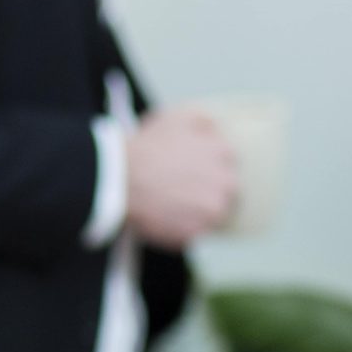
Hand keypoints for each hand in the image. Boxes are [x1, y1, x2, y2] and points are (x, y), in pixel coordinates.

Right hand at [124, 107, 238, 248]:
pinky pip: (194, 234)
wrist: (121, 178)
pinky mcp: (195, 233)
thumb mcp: (178, 117)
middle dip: (210, 192)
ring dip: (199, 214)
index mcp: (224, 154)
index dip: (211, 168)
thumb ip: (205, 121)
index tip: (194, 172)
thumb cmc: (147, 147)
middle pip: (228, 193)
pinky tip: (164, 220)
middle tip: (185, 193)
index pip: (230, 164)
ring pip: (214, 216)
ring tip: (174, 209)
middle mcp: (226, 183)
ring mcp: (212, 211)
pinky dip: (182, 230)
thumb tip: (217, 131)